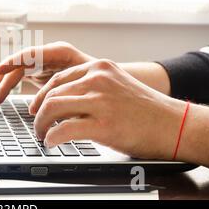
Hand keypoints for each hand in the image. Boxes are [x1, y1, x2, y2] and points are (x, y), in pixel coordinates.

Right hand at [0, 42, 94, 104]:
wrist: (112, 87)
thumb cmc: (103, 86)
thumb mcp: (86, 87)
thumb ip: (66, 93)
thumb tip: (47, 109)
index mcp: (60, 52)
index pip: (31, 54)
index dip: (12, 62)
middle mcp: (49, 55)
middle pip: (20, 63)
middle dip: (3, 77)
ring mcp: (44, 63)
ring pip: (17, 71)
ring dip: (3, 84)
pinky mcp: (42, 73)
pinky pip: (20, 77)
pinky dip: (9, 87)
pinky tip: (0, 97)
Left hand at [31, 59, 185, 159]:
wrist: (174, 124)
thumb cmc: (144, 109)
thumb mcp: (115, 84)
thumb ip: (90, 86)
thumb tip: (60, 101)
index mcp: (99, 67)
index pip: (58, 78)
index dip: (41, 95)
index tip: (35, 107)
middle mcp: (98, 78)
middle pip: (52, 93)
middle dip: (39, 112)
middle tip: (37, 125)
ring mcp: (100, 100)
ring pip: (53, 108)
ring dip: (42, 124)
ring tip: (42, 134)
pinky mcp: (104, 124)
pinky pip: (64, 129)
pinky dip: (52, 137)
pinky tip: (52, 142)